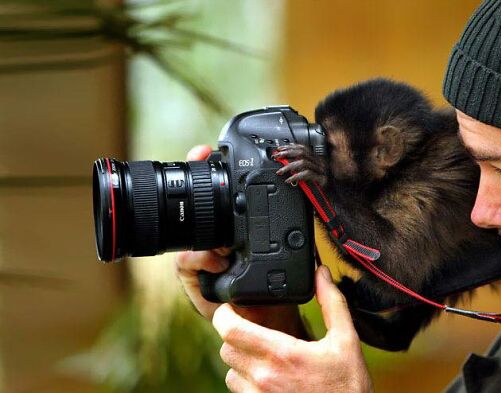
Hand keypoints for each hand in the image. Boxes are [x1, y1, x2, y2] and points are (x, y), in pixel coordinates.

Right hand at [174, 146, 306, 337]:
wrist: (266, 320)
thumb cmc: (274, 283)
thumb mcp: (285, 247)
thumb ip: (288, 224)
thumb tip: (300, 194)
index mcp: (231, 227)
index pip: (216, 192)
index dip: (209, 166)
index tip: (210, 150)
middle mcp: (211, 238)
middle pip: (195, 205)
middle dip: (194, 180)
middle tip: (200, 162)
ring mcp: (199, 257)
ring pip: (186, 234)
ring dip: (202, 232)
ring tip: (224, 241)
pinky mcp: (192, 278)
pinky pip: (185, 263)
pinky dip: (201, 260)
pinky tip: (219, 263)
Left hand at [214, 265, 372, 392]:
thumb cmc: (348, 386)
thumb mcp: (346, 340)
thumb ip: (332, 303)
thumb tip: (322, 274)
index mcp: (282, 354)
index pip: (231, 330)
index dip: (223, 314)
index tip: (231, 307)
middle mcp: (264, 377)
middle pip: (227, 348)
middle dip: (236, 335)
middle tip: (254, 330)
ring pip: (230, 373)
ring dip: (241, 361)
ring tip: (265, 356)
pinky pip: (239, 392)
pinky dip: (248, 382)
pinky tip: (271, 377)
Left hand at [273, 143, 327, 186]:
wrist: (330, 199)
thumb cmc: (319, 189)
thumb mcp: (308, 176)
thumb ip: (300, 169)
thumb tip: (284, 163)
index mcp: (316, 160)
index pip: (303, 148)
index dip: (290, 147)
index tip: (280, 149)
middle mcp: (319, 163)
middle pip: (302, 152)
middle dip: (287, 153)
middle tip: (277, 157)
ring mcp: (321, 170)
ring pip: (303, 162)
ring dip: (289, 166)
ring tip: (280, 171)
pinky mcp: (322, 179)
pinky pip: (306, 174)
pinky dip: (295, 176)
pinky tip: (288, 180)